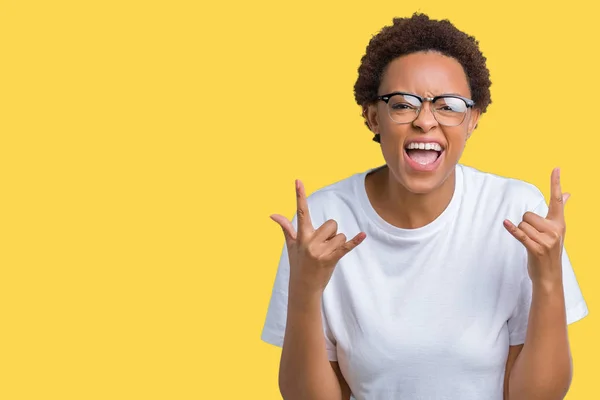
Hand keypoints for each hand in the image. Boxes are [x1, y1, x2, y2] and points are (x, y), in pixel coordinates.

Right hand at [270, 179, 365, 296]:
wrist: (303, 287)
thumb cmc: (298, 263)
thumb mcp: (291, 245)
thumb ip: (285, 227)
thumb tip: (272, 214)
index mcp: (301, 236)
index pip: (301, 211)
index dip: (299, 195)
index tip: (298, 181)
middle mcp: (310, 241)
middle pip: (331, 224)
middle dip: (331, 234)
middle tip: (322, 247)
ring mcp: (320, 251)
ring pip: (340, 235)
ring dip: (337, 244)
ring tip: (327, 255)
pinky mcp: (331, 259)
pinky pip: (346, 246)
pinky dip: (355, 241)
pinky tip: (362, 235)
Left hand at [503, 168, 569, 285]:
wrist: (549, 276)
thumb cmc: (550, 250)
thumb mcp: (557, 230)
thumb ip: (560, 211)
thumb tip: (568, 193)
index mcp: (559, 223)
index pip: (557, 199)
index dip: (556, 184)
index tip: (556, 168)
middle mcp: (555, 230)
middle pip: (528, 214)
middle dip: (525, 224)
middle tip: (533, 237)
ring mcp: (546, 240)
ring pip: (522, 224)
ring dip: (521, 233)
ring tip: (530, 243)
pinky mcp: (536, 248)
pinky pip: (520, 234)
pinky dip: (511, 230)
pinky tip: (505, 224)